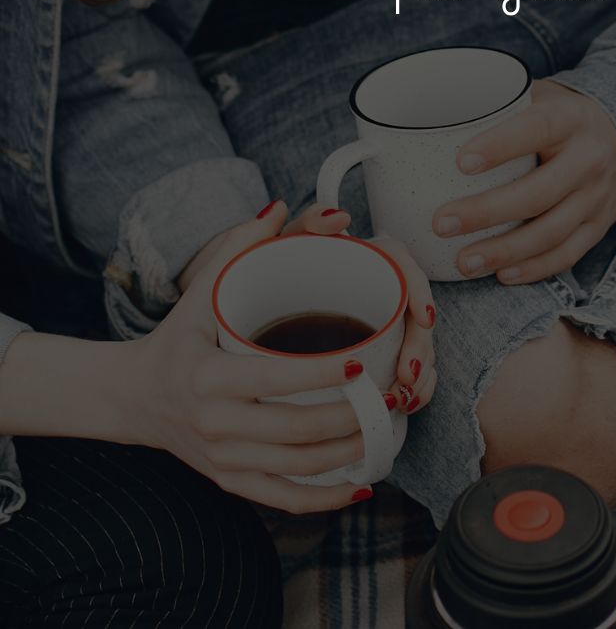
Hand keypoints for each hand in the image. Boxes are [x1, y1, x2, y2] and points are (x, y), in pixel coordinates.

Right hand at [133, 199, 377, 513]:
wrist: (134, 396)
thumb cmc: (178, 337)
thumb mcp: (200, 291)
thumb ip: (240, 246)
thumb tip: (281, 206)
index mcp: (208, 376)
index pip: (276, 378)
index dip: (323, 372)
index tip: (365, 358)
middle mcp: (214, 424)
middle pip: (295, 430)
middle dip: (350, 417)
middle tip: (391, 393)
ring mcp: (222, 458)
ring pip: (296, 468)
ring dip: (348, 453)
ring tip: (385, 427)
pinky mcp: (229, 481)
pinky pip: (282, 498)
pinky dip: (324, 497)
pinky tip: (360, 483)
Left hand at [287, 211, 437, 416]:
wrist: (247, 320)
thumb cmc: (271, 276)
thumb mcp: (286, 250)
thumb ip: (307, 223)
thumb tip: (335, 216)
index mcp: (363, 261)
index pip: (403, 265)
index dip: (419, 289)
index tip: (422, 316)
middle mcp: (376, 290)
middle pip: (414, 314)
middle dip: (421, 347)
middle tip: (407, 373)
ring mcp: (379, 325)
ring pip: (416, 346)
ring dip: (420, 374)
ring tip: (404, 397)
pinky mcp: (375, 355)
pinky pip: (406, 370)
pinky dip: (412, 389)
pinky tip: (404, 405)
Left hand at [433, 80, 615, 283]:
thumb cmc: (558, 116)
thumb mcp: (538, 96)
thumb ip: (497, 105)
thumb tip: (428, 115)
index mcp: (570, 118)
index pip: (536, 129)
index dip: (499, 146)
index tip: (460, 163)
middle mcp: (590, 158)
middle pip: (538, 192)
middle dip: (487, 212)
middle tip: (442, 223)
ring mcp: (598, 196)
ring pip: (551, 232)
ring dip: (505, 251)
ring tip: (463, 261)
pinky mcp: (600, 226)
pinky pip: (567, 254)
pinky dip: (534, 269)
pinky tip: (502, 274)